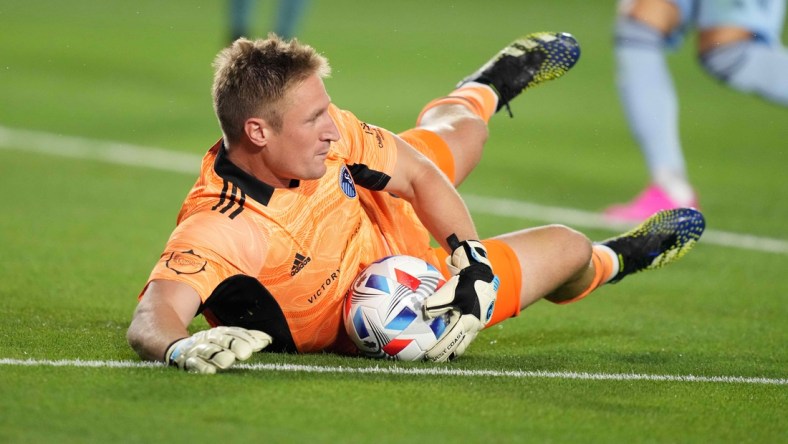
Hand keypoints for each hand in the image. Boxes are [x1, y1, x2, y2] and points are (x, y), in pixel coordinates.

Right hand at [165, 326, 271, 373]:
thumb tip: (268, 340)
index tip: (259, 345)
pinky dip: (201, 367)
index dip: (246, 337)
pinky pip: (194, 364)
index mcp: (220, 333)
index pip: (234, 332)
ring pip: (209, 351)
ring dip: (219, 355)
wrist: (177, 348)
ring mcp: (197, 350)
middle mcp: (209, 339)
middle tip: (246, 352)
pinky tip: (209, 371)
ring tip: (228, 360)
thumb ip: (246, 339)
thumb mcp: (226, 339)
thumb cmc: (211, 345)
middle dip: (234, 344)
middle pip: (223, 340)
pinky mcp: (186, 362)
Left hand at [423, 236, 498, 360]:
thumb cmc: (466, 282)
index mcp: (469, 322)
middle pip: (458, 347)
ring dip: (451, 349)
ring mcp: (477, 325)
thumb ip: (438, 302)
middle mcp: (474, 326)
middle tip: (431, 361)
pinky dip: (456, 340)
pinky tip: (446, 339)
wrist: (482, 274)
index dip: (440, 350)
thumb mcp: (451, 291)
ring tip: (438, 355)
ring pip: (463, 342)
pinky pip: (465, 334)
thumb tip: (424, 312)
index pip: (452, 341)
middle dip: (445, 355)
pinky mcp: (476, 320)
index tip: (428, 356)